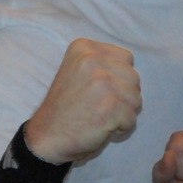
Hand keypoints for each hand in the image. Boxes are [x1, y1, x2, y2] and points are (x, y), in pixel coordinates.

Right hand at [26, 39, 140, 163]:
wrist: (47, 135)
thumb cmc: (66, 107)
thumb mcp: (78, 71)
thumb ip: (103, 64)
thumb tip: (132, 72)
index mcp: (85, 48)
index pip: (126, 58)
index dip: (119, 78)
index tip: (100, 91)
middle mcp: (93, 60)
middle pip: (134, 78)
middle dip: (123, 96)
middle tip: (100, 106)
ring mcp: (103, 82)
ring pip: (136, 99)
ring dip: (123, 113)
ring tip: (100, 116)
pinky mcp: (110, 106)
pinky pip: (131, 119)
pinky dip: (121, 129)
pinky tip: (101, 127)